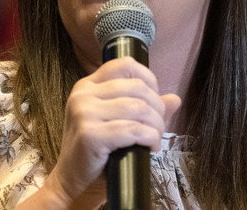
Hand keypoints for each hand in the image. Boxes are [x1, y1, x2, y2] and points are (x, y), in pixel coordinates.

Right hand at [19, 57, 180, 208]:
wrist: (72, 182)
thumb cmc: (96, 153)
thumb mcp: (116, 122)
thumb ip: (143, 108)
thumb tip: (174, 99)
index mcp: (87, 86)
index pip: (125, 65)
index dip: (149, 80)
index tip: (155, 101)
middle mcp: (82, 94)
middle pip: (137, 87)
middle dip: (157, 109)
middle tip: (158, 128)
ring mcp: (84, 113)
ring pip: (139, 108)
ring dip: (156, 126)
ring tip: (155, 139)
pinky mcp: (90, 135)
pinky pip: (133, 129)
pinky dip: (150, 138)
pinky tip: (150, 147)